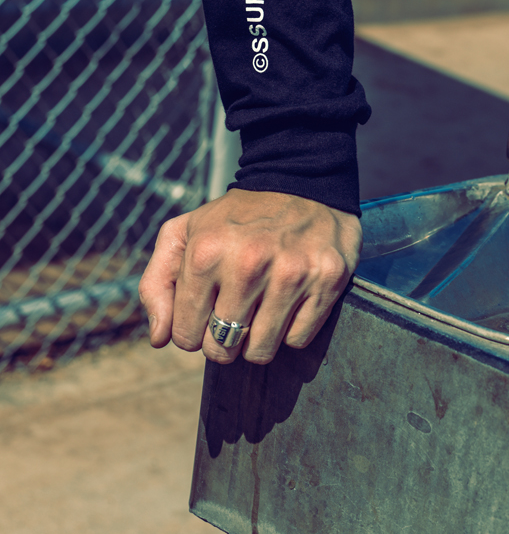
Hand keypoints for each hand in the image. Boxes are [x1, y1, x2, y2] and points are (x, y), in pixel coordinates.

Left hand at [139, 189, 360, 364]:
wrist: (301, 182)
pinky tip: (289, 300)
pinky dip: (291, 330)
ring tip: (260, 308)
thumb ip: (156, 283)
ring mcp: (292, 273)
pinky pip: (298, 340)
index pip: (186, 336)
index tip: (206, 311)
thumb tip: (158, 338)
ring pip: (261, 351)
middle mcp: (249, 263)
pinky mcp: (327, 280)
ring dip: (257, 339)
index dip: (193, 330)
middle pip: (222, 348)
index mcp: (206, 252)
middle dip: (223, 339)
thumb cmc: (235, 218)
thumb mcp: (184, 234)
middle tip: (234, 312)